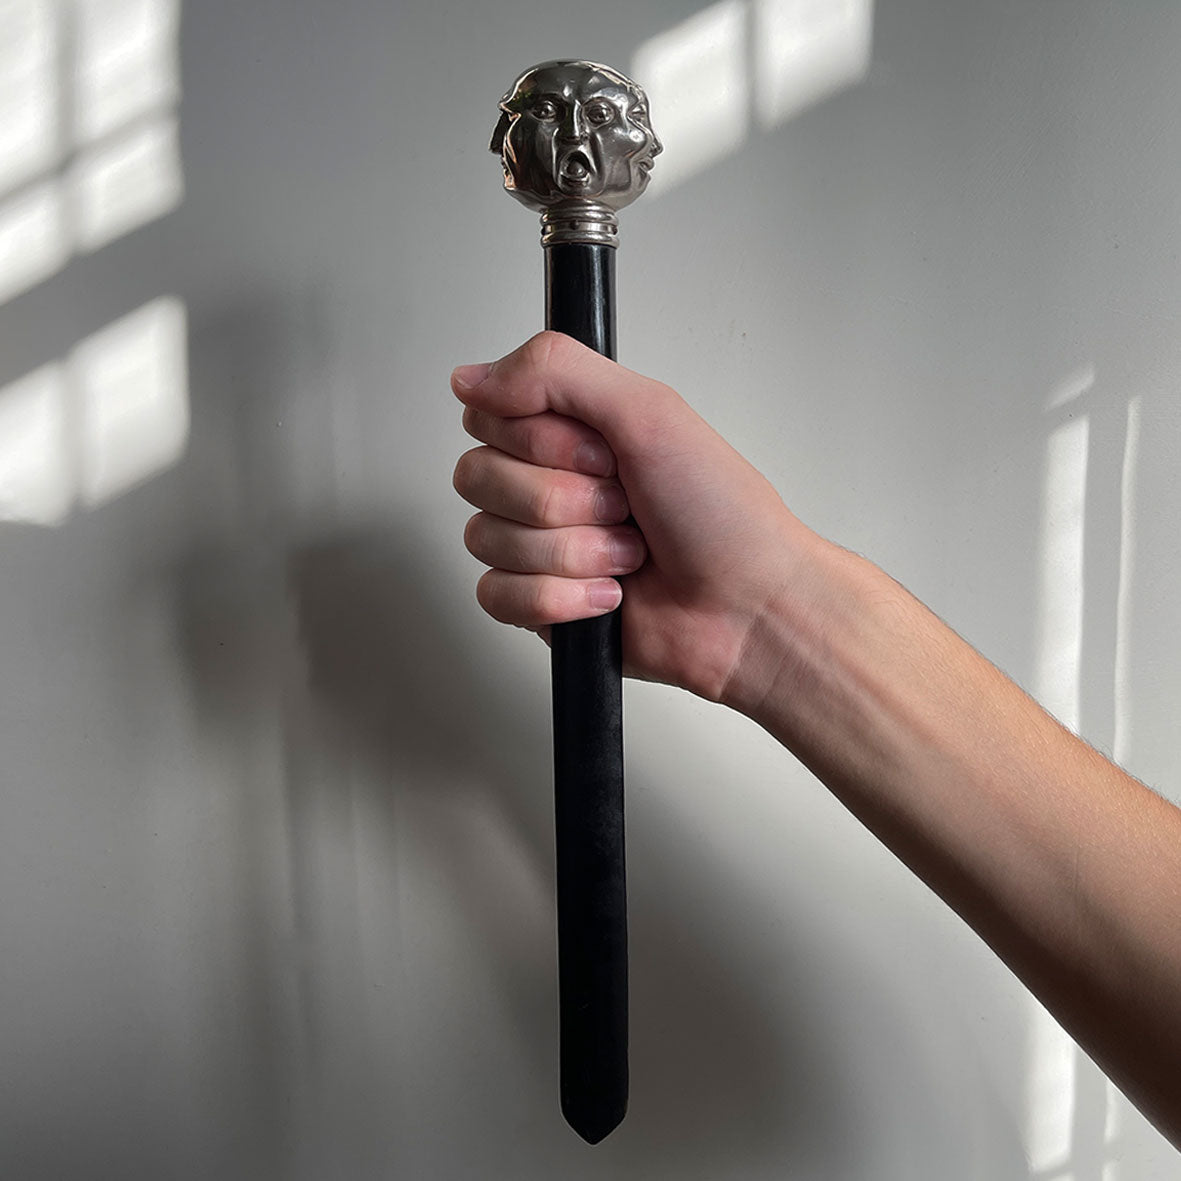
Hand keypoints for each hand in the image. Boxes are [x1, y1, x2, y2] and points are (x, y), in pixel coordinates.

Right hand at [451, 332, 824, 704]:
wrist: (750, 608)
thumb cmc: (723, 517)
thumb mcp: (649, 411)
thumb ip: (555, 371)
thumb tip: (473, 378)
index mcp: (574, 430)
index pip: (489, 416)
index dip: (539, 440)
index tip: (603, 453)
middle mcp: (552, 482)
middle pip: (478, 477)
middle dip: (562, 499)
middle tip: (623, 505)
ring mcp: (542, 546)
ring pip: (486, 538)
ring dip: (572, 552)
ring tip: (628, 554)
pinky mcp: (540, 605)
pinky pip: (496, 595)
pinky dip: (561, 599)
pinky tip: (609, 595)